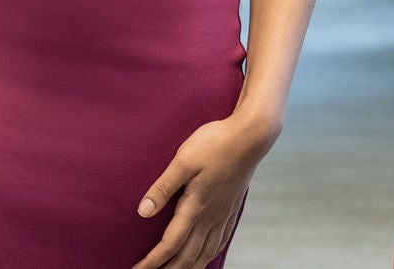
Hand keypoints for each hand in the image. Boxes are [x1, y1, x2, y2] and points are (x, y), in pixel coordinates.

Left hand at [129, 114, 277, 268]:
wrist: (250, 136)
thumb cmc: (214, 143)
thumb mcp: (183, 160)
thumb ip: (163, 187)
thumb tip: (143, 212)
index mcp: (195, 207)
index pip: (170, 244)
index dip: (153, 261)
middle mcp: (210, 217)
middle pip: (188, 256)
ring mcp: (222, 214)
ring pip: (205, 253)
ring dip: (189, 267)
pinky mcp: (231, 208)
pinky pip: (219, 242)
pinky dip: (209, 255)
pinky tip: (205, 257)